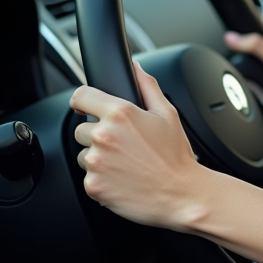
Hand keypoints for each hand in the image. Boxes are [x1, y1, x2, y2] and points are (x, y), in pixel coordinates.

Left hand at [70, 62, 209, 231]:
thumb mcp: (168, 114)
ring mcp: (96, 162)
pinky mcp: (93, 185)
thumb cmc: (176, 157)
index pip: (80, 97)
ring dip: (99, 158)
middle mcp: (104, 136)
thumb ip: (147, 86)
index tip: (88, 108)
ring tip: (127, 163)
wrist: (181, 195)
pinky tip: (124, 178)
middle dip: (99, 135)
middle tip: (125, 145)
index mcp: (121, 114)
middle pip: (82, 128)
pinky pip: (88, 177)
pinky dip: (102, 178)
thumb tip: (136, 67)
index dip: (84, 101)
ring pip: (83, 154)